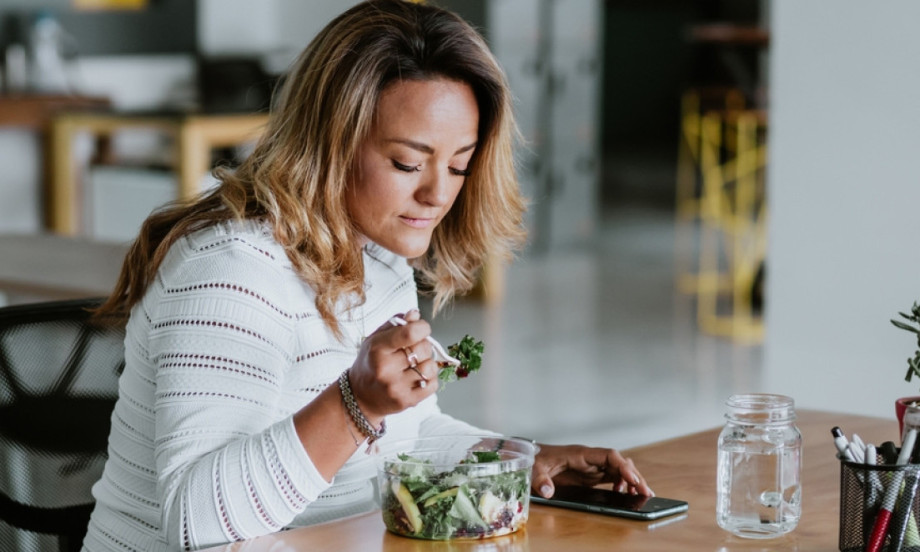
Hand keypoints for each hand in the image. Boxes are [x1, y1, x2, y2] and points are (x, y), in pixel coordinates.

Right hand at [347, 309, 438, 420]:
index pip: (410, 333)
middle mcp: (386, 369)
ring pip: (431, 367)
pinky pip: (433, 385)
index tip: (421, 328)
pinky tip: (417, 377)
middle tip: (414, 349)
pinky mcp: (406, 401)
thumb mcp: (375, 339)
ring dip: (428, 363)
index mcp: (377, 349)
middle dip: (424, 345)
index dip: (422, 327)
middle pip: (423, 349)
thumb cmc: (370, 363)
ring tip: (416, 364)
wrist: (360, 397)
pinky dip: (430, 378)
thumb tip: (415, 314)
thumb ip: (395, 324)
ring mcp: (396, 387)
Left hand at [531, 443, 653, 498]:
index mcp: (580, 453)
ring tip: (642, 494)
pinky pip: (611, 476)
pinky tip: (624, 494)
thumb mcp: (534, 469)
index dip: (622, 466)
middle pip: (619, 462)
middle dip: (634, 475)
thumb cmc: (535, 459)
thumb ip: (541, 479)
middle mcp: (590, 458)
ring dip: (631, 479)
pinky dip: (622, 483)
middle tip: (646, 492)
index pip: (609, 455)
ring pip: (618, 469)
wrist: (532, 457)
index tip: (632, 479)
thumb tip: (547, 491)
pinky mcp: (590, 474)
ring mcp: (591, 466)